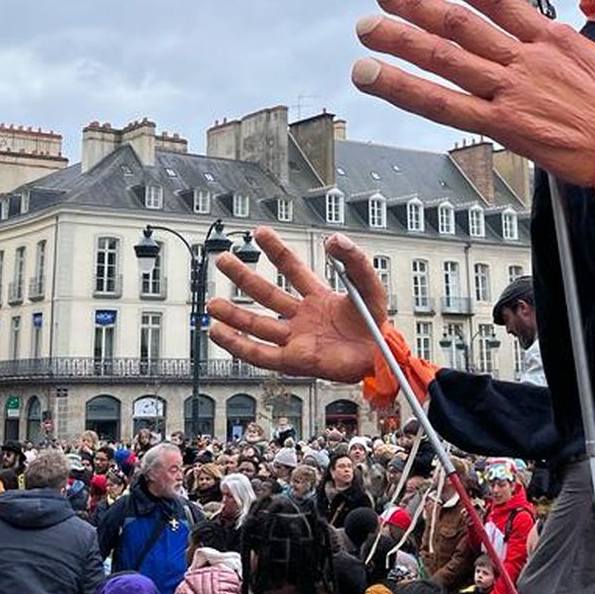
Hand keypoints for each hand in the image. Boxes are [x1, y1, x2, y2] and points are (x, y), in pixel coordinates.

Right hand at [208, 228, 383, 383]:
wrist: (383, 358)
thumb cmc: (377, 325)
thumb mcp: (369, 285)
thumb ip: (353, 260)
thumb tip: (333, 238)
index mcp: (318, 296)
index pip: (291, 268)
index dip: (275, 250)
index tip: (259, 232)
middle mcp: (303, 317)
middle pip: (267, 294)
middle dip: (244, 277)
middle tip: (223, 259)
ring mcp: (297, 338)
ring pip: (258, 325)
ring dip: (234, 315)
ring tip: (211, 303)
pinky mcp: (295, 361)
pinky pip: (261, 354)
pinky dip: (238, 345)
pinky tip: (219, 333)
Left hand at [352, 0, 594, 186]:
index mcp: (551, 38)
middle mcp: (523, 58)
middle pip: (458, 23)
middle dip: (415, 5)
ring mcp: (508, 89)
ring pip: (443, 56)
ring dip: (399, 39)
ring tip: (366, 28)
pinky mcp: (500, 124)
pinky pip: (441, 103)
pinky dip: (402, 87)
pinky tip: (371, 75)